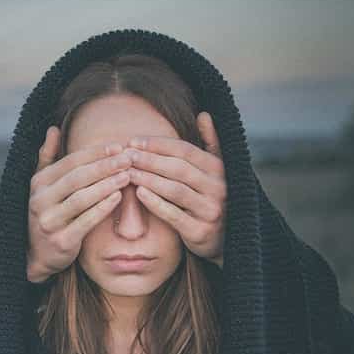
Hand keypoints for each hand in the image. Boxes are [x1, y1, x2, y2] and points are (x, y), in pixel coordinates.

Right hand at [26, 126, 134, 281]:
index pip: (70, 162)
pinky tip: (118, 197)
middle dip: (105, 166)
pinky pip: (86, 221)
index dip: (95, 153)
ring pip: (82, 198)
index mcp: (38, 183)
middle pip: (77, 178)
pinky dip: (103, 208)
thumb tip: (53, 129)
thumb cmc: (48, 213)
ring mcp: (49, 221)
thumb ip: (47, 157)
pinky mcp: (61, 241)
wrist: (38, 254)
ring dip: (107, 185)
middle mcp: (40, 200)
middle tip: (128, 158)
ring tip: (128, 175)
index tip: (118, 146)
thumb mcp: (42, 185)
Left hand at [125, 111, 226, 266]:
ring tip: (128, 172)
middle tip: (126, 155)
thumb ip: (211, 142)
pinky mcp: (200, 231)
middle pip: (179, 168)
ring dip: (149, 179)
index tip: (134, 141)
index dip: (159, 144)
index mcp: (220, 169)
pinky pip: (174, 215)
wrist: (226, 239)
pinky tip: (139, 194)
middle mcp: (219, 188)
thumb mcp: (217, 171)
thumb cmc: (212, 198)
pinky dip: (156, 203)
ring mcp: (210, 210)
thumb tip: (204, 114)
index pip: (186, 151)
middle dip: (149, 159)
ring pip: (175, 190)